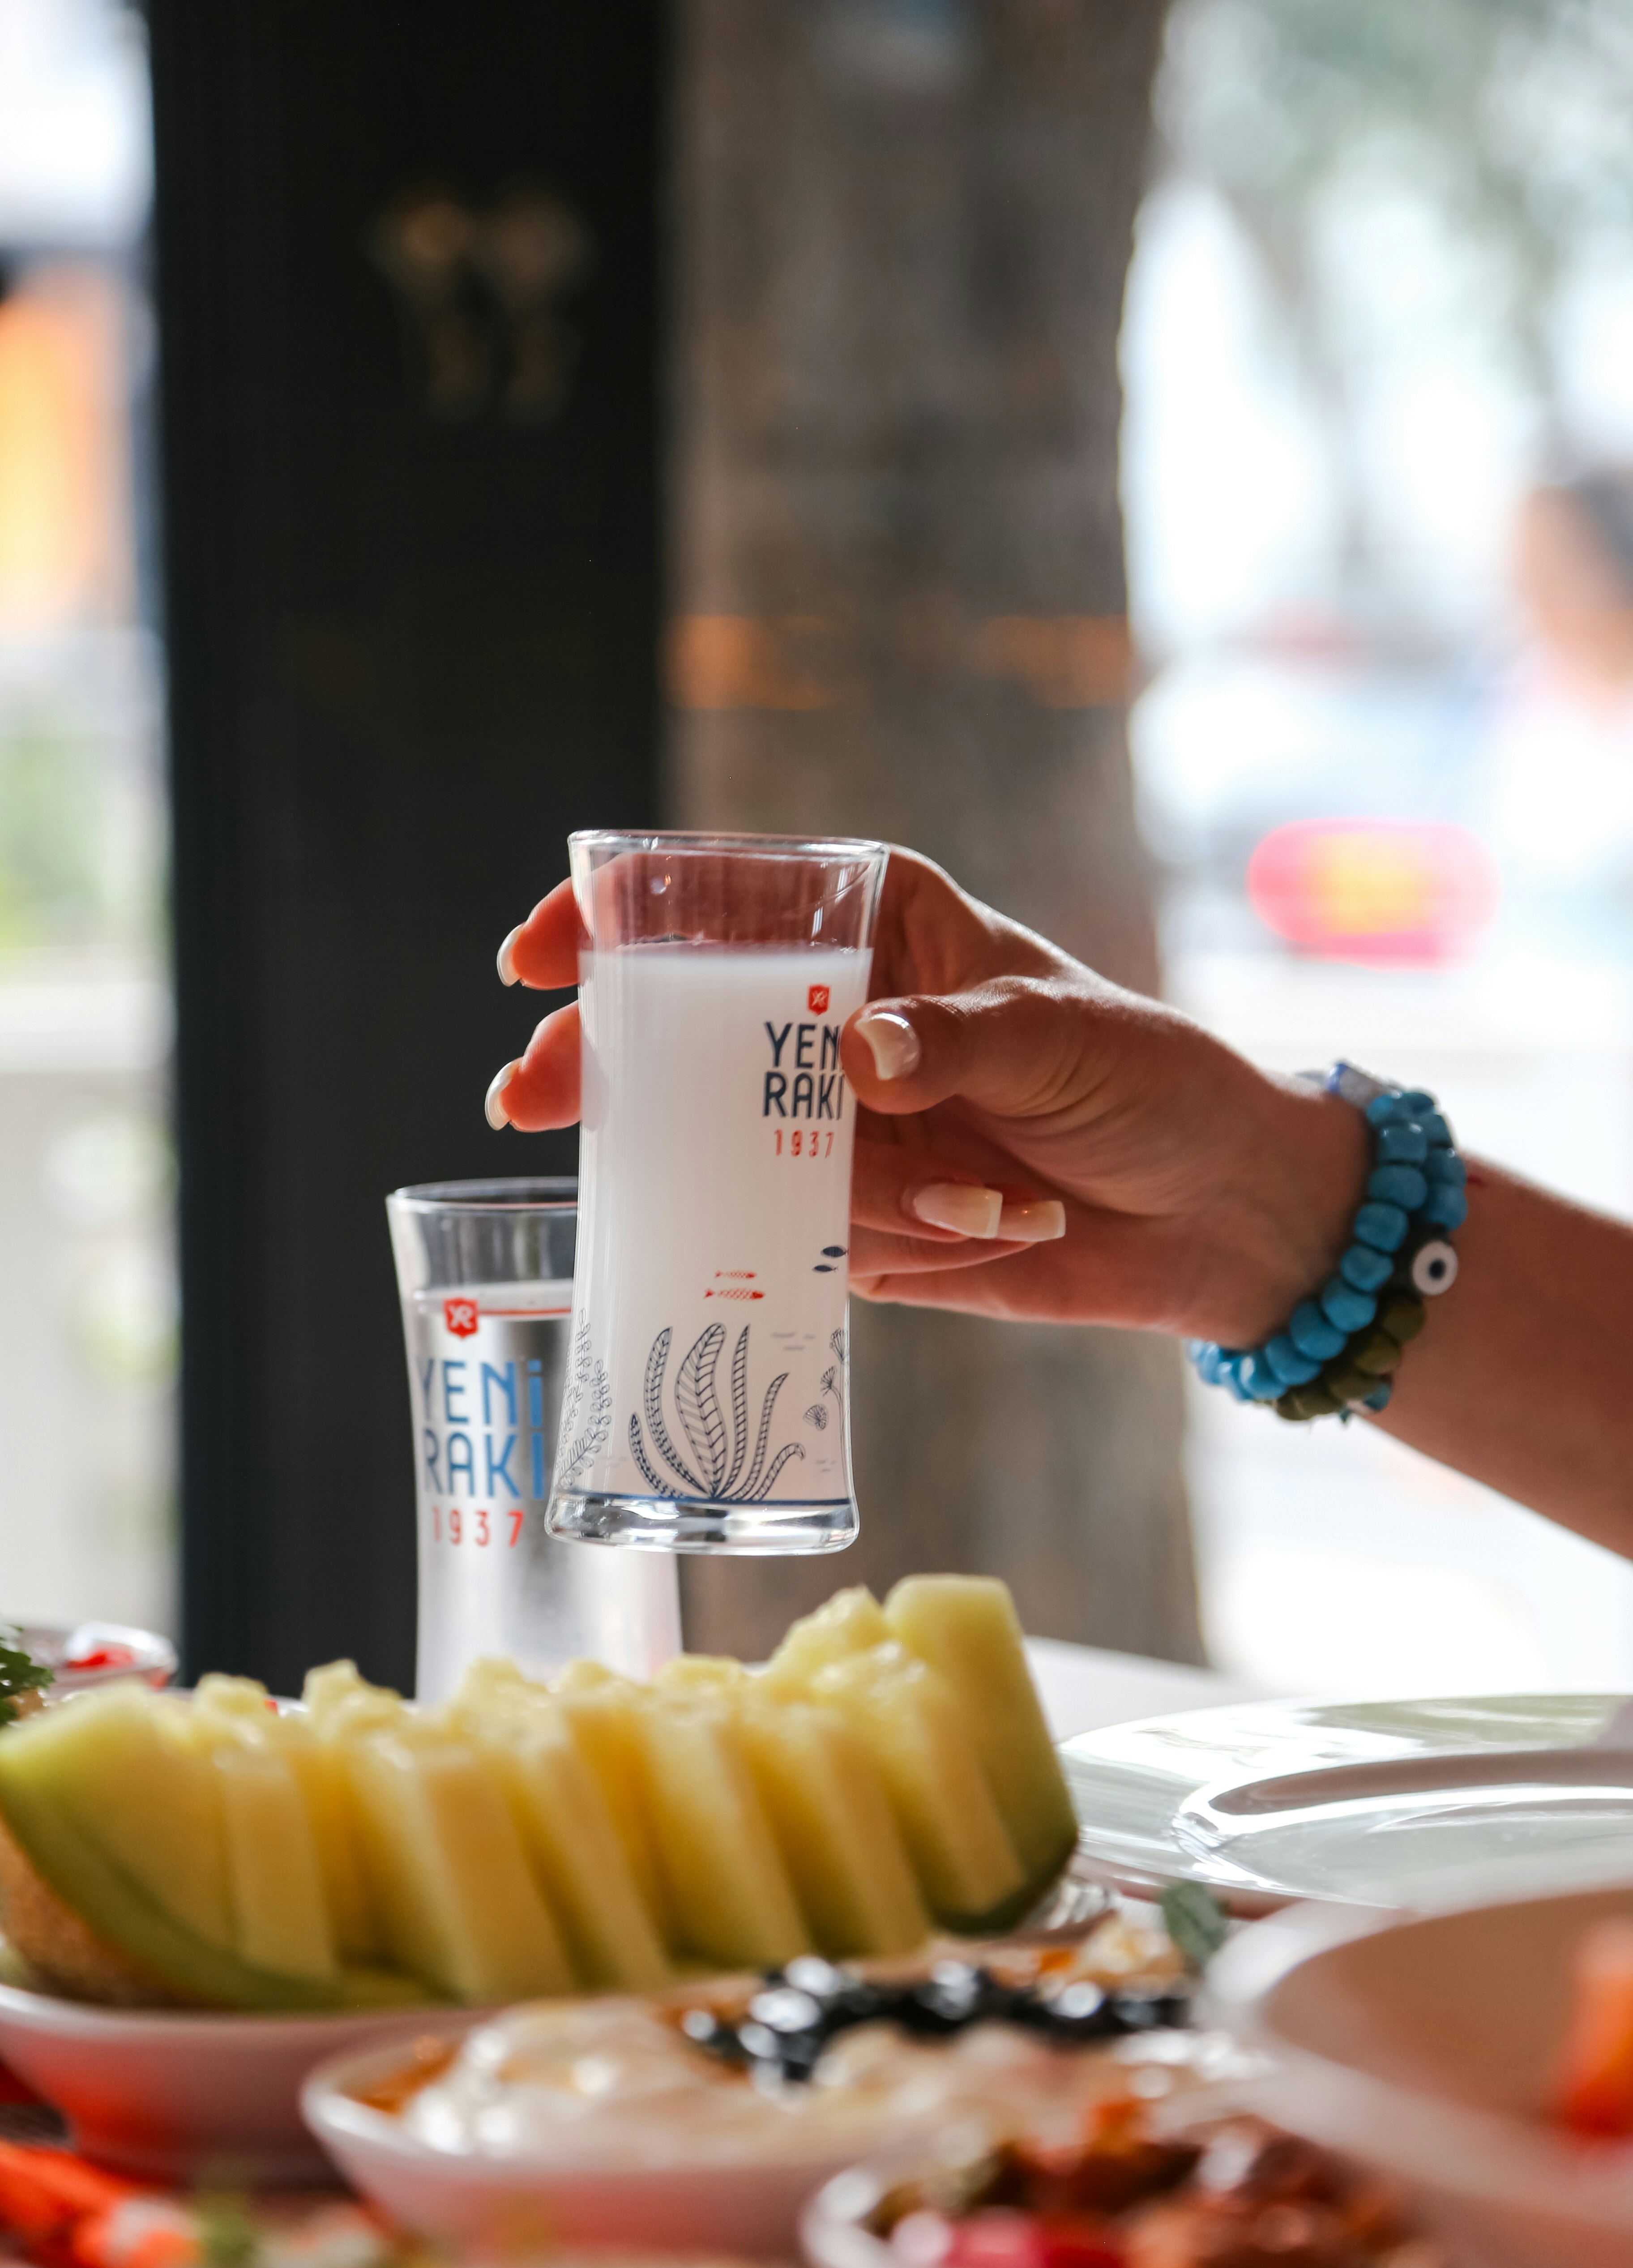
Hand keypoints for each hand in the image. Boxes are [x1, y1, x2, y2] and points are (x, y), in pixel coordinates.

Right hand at [487, 849, 1365, 1343]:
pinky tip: (990, 1225)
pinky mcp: (855, 1217)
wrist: (1211, 1213)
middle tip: (530, 1094)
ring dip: (846, 1194)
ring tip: (980, 1197)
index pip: (722, 899)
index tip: (544, 953)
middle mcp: (838, 1020)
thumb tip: (854, 1053)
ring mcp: (836, 1123)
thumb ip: (953, 1040)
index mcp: (880, 929)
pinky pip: (811, 1239)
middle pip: (679, 1030)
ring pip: (740, 1154)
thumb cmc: (1148, 1082)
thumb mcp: (1061, 1038)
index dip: (618, 917)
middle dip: (604, 1063)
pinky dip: (897, 1245)